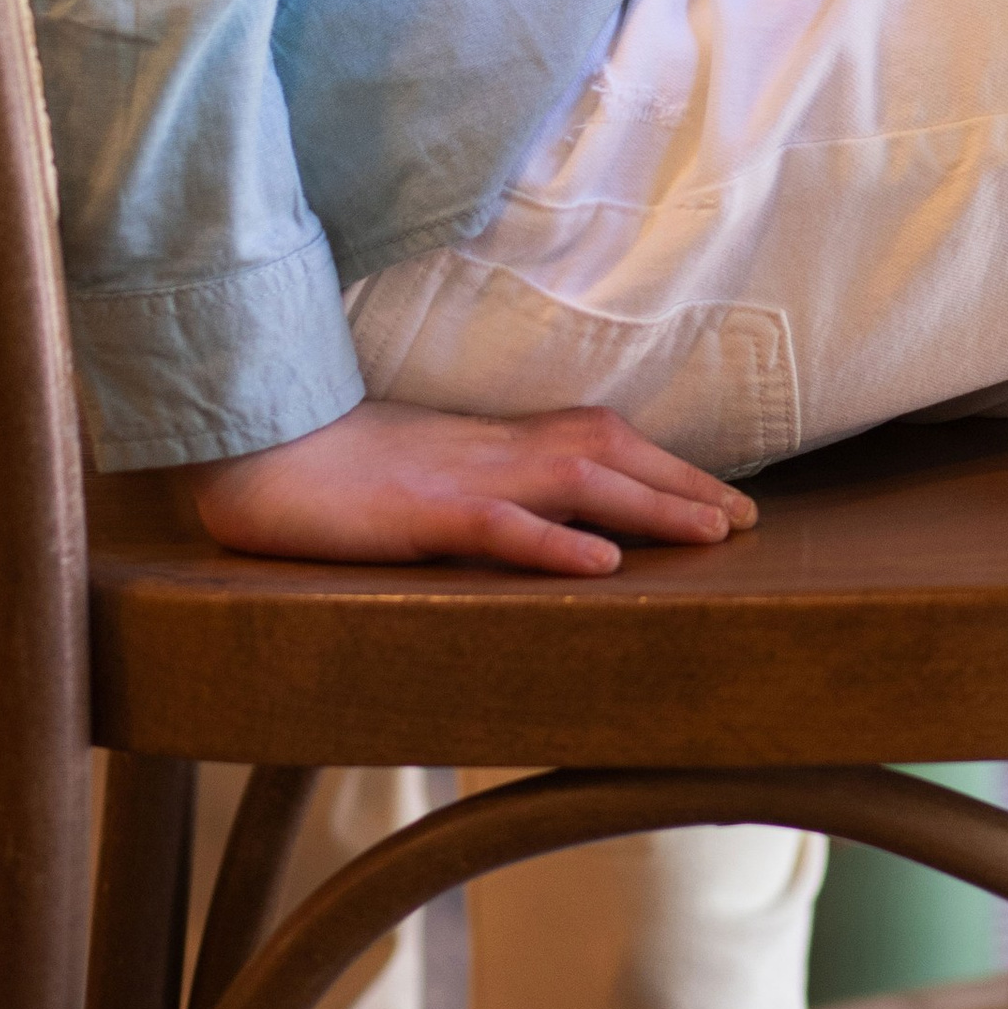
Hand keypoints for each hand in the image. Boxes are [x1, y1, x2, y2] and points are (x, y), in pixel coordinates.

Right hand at [190, 396, 758, 576]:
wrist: (257, 451)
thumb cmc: (336, 469)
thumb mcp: (426, 478)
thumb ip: (485, 492)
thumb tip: (543, 523)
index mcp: (496, 443)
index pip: (601, 442)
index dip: (667, 468)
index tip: (727, 502)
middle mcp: (494, 451)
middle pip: (610, 454)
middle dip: (685, 485)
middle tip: (750, 523)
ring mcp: (463, 479)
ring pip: (576, 483)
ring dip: (649, 506)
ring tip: (712, 535)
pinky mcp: (422, 515)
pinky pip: (499, 528)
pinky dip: (554, 545)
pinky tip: (600, 566)